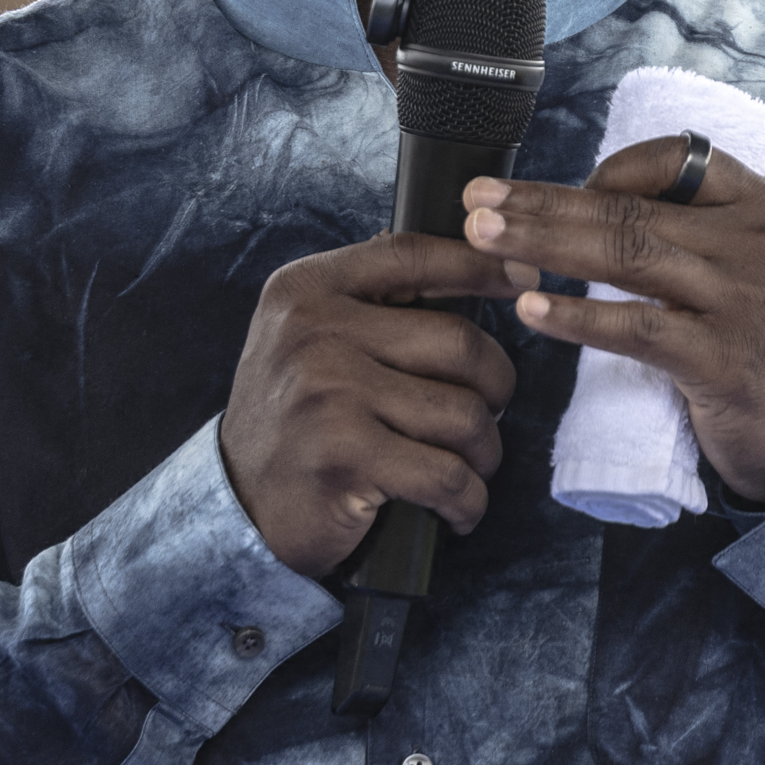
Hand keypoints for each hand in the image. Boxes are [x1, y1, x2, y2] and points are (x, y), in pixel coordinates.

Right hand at [221, 234, 520, 575]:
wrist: (238, 506)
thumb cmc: (295, 418)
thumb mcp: (309, 335)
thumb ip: (372, 297)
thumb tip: (472, 257)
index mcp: (308, 289)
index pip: (413, 255)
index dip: (482, 264)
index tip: (527, 276)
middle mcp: (315, 332)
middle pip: (460, 340)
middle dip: (497, 386)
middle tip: (489, 413)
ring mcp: (329, 394)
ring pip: (463, 413)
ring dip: (484, 451)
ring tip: (469, 466)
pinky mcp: (345, 457)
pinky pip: (447, 475)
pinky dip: (468, 501)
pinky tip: (458, 509)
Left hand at [464, 142, 764, 505]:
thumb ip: (705, 238)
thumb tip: (600, 211)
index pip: (681, 159)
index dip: (610, 169)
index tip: (559, 189)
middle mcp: (762, 244)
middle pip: (634, 209)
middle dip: (545, 202)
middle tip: (478, 199)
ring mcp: (746, 301)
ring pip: (628, 256)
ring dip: (544, 243)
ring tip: (485, 238)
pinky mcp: (726, 361)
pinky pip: (638, 329)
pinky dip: (579, 318)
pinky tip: (533, 311)